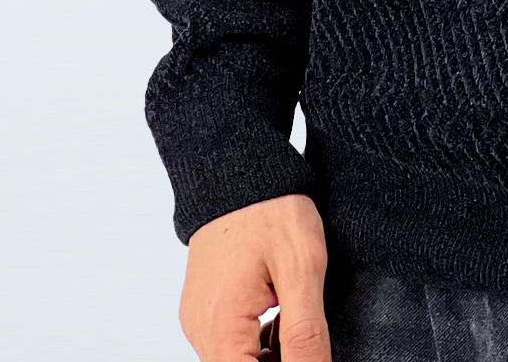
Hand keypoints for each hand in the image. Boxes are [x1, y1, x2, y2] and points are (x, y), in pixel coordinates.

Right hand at [178, 193, 331, 361]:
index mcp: (220, 326)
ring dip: (270, 354)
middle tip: (306, 332)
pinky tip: (281, 310)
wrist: (238, 165)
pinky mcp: (204, 306)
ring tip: (294, 312)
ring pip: (237, 359)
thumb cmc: (270, 208)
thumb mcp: (302, 268)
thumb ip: (306, 334)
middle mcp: (200, 329)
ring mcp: (198, 318)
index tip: (309, 351)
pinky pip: (230, 340)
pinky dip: (257, 338)